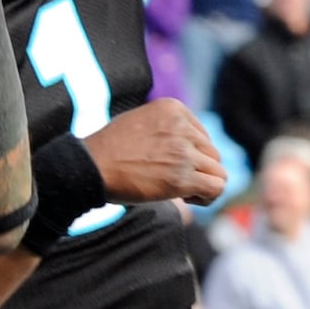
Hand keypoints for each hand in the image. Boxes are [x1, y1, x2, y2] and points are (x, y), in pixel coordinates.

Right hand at [82, 101, 226, 205]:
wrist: (91, 166)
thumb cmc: (108, 150)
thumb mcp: (139, 122)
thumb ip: (165, 128)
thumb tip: (186, 149)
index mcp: (173, 109)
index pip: (202, 135)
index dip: (192, 155)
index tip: (174, 167)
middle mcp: (182, 127)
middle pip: (212, 154)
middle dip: (199, 170)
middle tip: (179, 183)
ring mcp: (183, 152)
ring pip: (218, 171)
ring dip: (205, 185)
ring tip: (185, 193)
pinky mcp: (182, 177)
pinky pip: (216, 187)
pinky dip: (209, 197)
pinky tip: (191, 199)